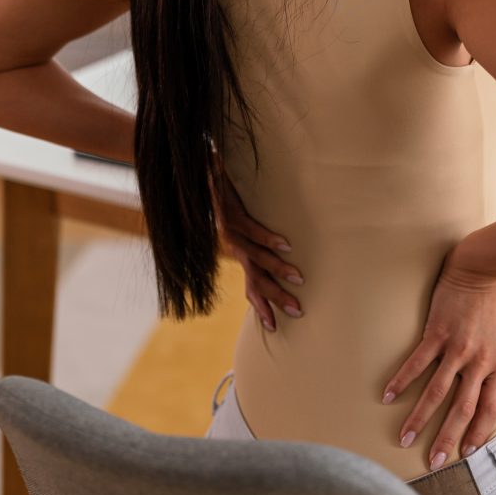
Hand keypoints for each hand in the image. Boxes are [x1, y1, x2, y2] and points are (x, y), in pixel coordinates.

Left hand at [214, 177, 303, 331]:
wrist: (197, 168)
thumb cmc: (225, 192)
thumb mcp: (244, 216)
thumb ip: (257, 232)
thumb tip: (285, 243)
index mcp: (236, 250)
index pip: (250, 284)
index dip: (261, 305)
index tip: (273, 327)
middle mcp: (231, 245)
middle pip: (256, 278)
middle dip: (276, 297)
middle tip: (298, 310)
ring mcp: (228, 231)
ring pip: (254, 258)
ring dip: (277, 269)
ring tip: (299, 279)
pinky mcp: (228, 213)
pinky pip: (251, 229)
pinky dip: (268, 239)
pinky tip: (286, 245)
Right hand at [381, 248, 495, 471]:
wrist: (485, 265)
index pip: (489, 408)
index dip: (477, 433)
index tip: (465, 452)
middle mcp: (479, 361)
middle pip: (462, 409)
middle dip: (447, 438)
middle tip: (433, 462)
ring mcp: (457, 348)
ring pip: (437, 392)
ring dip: (420, 418)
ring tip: (404, 438)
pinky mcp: (437, 333)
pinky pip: (417, 362)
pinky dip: (403, 380)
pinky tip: (388, 395)